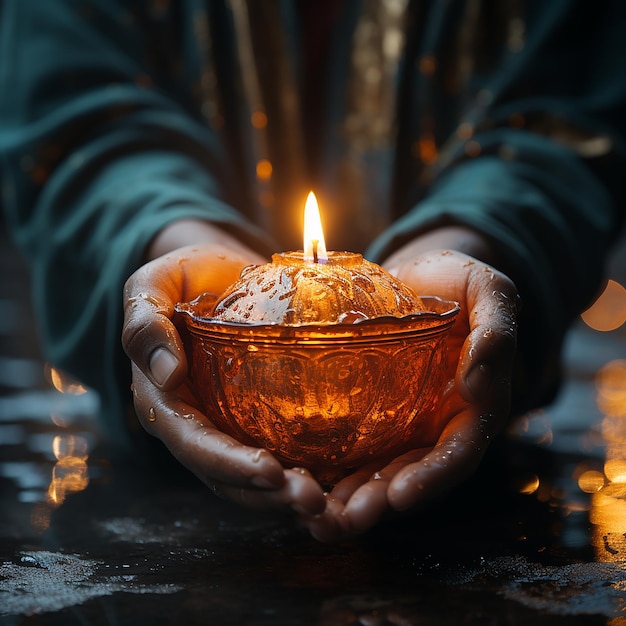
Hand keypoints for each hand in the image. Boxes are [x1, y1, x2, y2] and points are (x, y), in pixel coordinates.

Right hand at [122, 224, 325, 517]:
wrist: (219, 271)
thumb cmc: (185, 275)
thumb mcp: (154, 284)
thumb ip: (145, 321)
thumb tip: (166, 375)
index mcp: (165, 402)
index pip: (194, 444)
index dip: (229, 464)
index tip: (271, 472)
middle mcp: (195, 425)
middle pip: (227, 475)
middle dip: (268, 494)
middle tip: (314, 501)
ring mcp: (227, 425)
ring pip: (254, 477)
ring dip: (289, 495)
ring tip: (329, 503)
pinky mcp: (256, 418)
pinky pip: (279, 452)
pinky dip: (306, 471)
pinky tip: (339, 479)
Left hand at [301, 232, 517, 540]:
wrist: (421, 274)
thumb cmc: (460, 281)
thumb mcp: (490, 293)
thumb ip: (498, 329)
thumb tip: (479, 380)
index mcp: (476, 406)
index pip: (459, 451)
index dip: (433, 476)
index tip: (400, 496)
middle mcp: (440, 422)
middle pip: (414, 473)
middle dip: (381, 499)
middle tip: (345, 519)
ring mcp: (406, 418)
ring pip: (382, 466)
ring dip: (353, 495)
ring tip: (319, 516)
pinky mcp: (376, 408)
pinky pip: (357, 441)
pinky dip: (334, 464)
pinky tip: (304, 477)